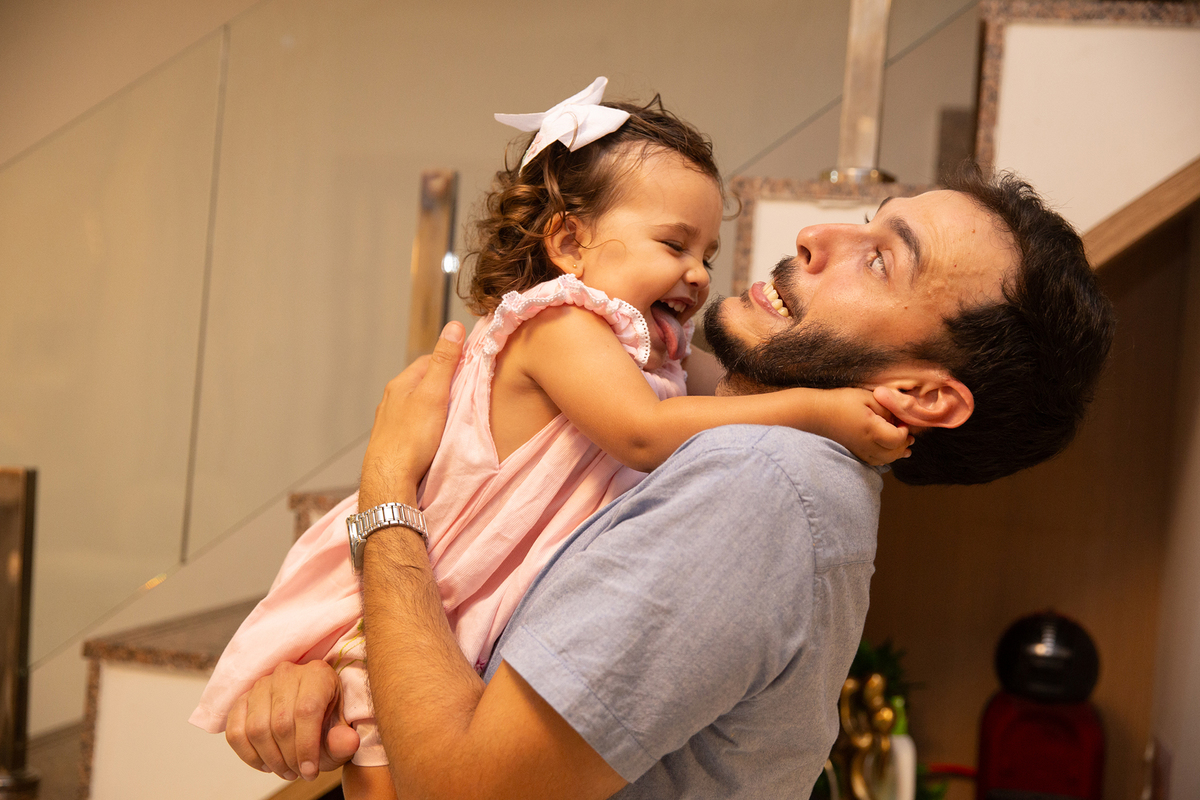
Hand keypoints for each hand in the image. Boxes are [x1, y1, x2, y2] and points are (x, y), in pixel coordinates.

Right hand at [225, 661, 358, 780]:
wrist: (310, 712)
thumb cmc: (327, 721)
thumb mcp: (341, 732)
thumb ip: (344, 740)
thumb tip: (348, 742)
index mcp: (317, 674)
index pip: (306, 711)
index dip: (307, 747)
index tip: (310, 772)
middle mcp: (287, 673)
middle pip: (281, 723)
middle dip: (289, 757)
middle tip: (298, 773)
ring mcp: (261, 684)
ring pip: (256, 729)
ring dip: (270, 759)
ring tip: (285, 771)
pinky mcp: (242, 699)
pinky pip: (235, 732)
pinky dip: (248, 755)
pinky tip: (265, 763)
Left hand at [359, 322, 465, 508]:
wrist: (390, 478)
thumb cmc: (413, 437)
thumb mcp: (435, 394)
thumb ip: (445, 361)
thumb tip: (454, 326)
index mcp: (401, 384)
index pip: (428, 360)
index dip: (450, 360)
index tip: (469, 367)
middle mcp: (391, 399)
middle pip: (421, 382)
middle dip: (441, 383)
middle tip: (464, 391)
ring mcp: (389, 421)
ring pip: (415, 404)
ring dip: (432, 405)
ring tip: (450, 414)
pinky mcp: (391, 441)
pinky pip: (411, 424)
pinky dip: (424, 424)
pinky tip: (431, 435)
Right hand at [815, 387, 912, 465]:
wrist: (815, 413)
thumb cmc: (840, 402)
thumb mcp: (867, 397)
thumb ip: (887, 407)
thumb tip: (900, 417)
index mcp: (872, 429)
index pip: (897, 439)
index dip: (905, 432)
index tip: (903, 422)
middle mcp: (867, 445)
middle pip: (894, 453)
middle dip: (904, 445)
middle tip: (909, 436)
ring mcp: (859, 451)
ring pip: (885, 460)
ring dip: (896, 454)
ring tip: (903, 447)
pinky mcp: (854, 453)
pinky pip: (874, 461)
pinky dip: (884, 457)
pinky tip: (886, 451)